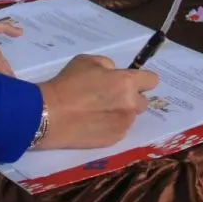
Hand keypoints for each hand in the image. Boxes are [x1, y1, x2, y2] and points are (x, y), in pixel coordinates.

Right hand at [34, 55, 158, 149]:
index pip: (152, 80)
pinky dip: (111, 126)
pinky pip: (119, 130)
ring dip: (121, 113)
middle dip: (131, 98)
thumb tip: (114, 74)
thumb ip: (108, 65)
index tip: (132, 82)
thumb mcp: (87, 61)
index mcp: (126, 82)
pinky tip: (94, 123)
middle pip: (143, 101)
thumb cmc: (67, 83)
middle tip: (111, 97)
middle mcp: (130, 105)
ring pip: (130, 117)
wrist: (50, 114)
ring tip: (99, 111)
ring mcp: (123, 125)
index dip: (143, 80)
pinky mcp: (113, 140)